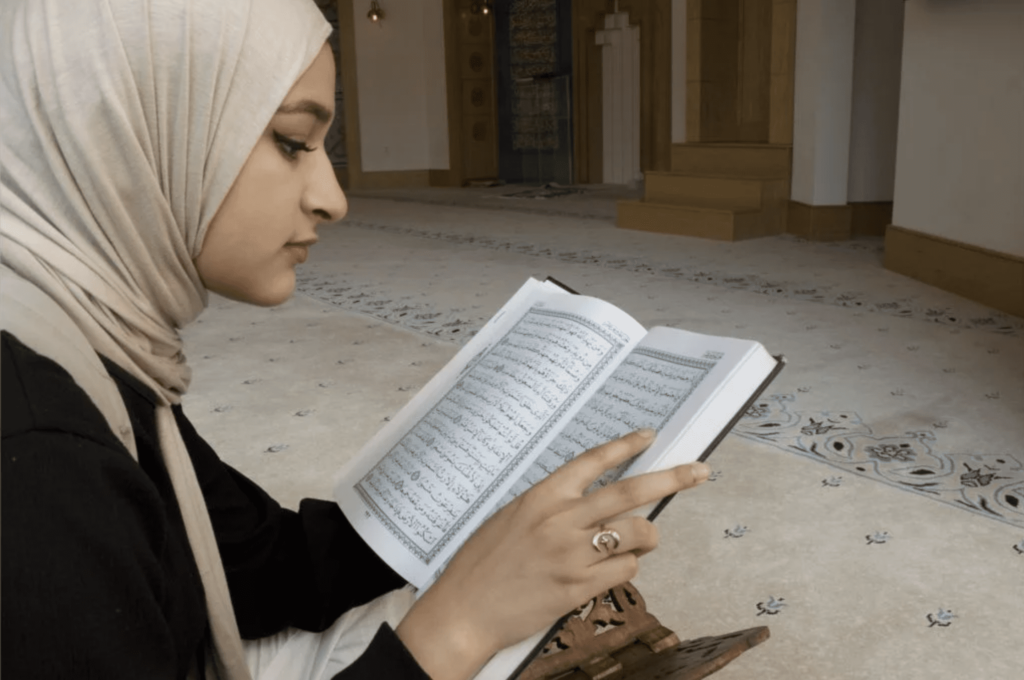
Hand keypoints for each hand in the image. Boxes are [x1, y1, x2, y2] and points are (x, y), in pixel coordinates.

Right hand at [395, 429, 710, 679]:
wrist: (464, 610)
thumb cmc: (483, 563)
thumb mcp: (513, 518)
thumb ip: (553, 507)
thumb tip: (598, 504)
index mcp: (542, 497)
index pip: (593, 462)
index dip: (625, 446)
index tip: (649, 437)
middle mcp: (561, 521)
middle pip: (630, 492)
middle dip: (672, 479)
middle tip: (699, 471)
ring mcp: (572, 555)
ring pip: (636, 534)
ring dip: (646, 537)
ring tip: (637, 542)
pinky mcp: (579, 587)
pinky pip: (625, 570)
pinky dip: (625, 567)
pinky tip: (608, 570)